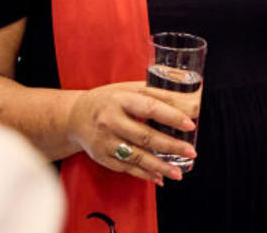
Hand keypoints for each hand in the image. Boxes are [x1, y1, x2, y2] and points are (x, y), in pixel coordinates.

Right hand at [65, 81, 198, 185]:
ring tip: (177, 173)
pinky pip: (126, 168)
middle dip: (170, 146)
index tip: (189, 124)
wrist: (75, 116)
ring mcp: (105, 141)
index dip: (171, 116)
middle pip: (144, 136)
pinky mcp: (102, 157)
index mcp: (120, 99)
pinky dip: (144, 174)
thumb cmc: (109, 100)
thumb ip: (159, 94)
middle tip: (191, 152)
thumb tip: (192, 103)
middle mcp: (110, 121)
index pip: (149, 108)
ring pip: (136, 157)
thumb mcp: (130, 89)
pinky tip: (159, 177)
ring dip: (159, 166)